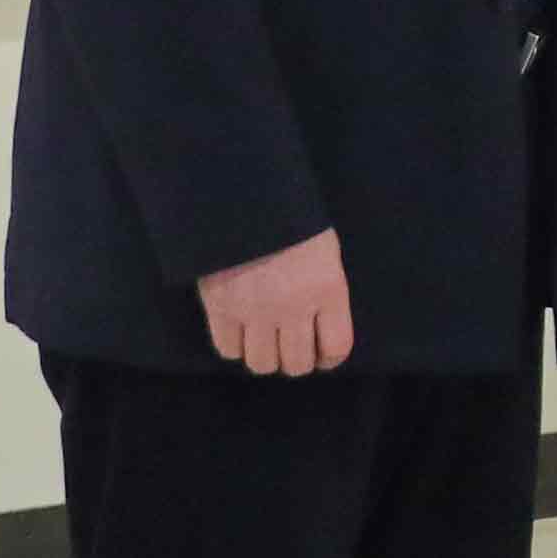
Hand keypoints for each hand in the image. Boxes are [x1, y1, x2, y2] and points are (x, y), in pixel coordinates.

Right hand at [199, 229, 353, 376]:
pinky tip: (239, 330)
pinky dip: (235, 346)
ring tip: (263, 339)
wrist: (243, 193)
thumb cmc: (291, 218)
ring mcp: (255, 311)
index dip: (330, 358)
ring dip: (265, 356)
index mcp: (328, 289)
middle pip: (297, 364)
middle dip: (296, 360)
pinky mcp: (220, 309)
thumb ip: (325, 292)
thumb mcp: (324, 251)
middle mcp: (294, 307)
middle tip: (290, 347)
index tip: (323, 354)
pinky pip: (228, 350)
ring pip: (262, 364)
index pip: (337, 347)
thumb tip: (319, 330)